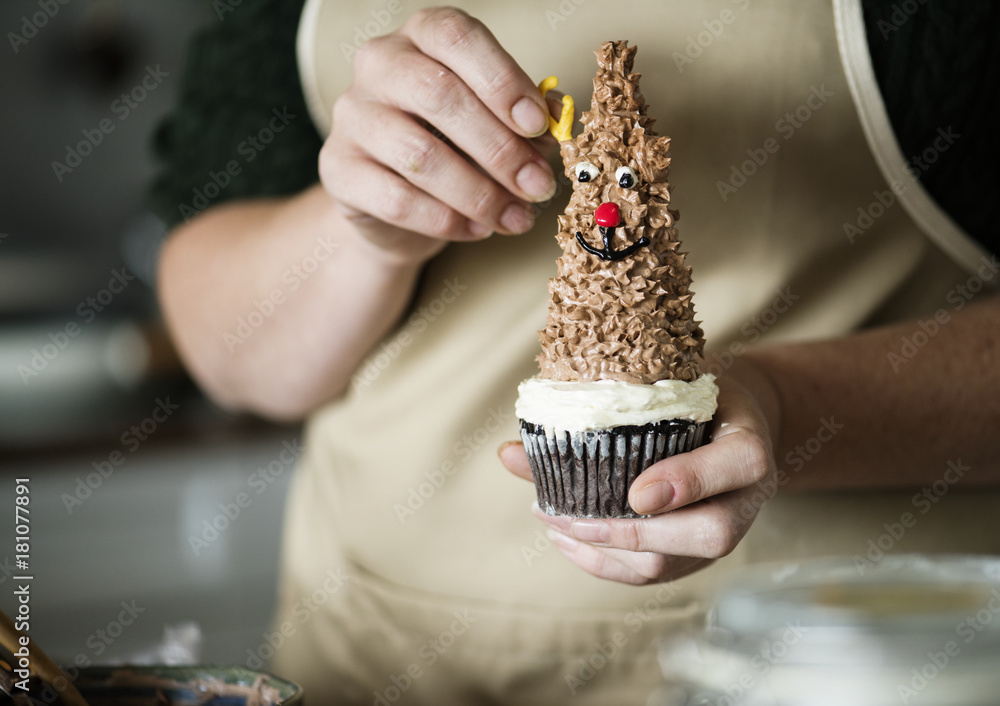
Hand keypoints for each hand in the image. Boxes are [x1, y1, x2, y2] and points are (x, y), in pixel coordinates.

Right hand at [320, 6, 557, 263]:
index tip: (539, 125)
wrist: (394, 203)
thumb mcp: (494, 123)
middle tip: (538, 187)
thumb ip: (525, 119)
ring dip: (479, 194)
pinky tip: (477, 230)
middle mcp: (379, 64)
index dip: (501, 80)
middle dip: (499, 148)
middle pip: (439, 96)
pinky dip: (446, 221)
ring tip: (515, 218)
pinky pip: (396, 199)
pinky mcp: (337, 169)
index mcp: (421, 36)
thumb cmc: (454, 147)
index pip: (456, 38)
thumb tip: (558, 123)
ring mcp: (352, 115)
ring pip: (420, 154)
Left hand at [499, 358, 782, 584]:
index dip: (689, 482)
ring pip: (672, 564)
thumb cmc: (687, 394)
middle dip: (632, 533)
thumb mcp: (662, 386)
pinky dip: (603, 563)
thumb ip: (600, 413)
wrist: (727, 418)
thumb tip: (506, 453)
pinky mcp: (692, 556)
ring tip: (552, 523)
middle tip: (568, 517)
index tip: (637, 493)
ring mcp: (721, 533)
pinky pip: (652, 576)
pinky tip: (566, 539)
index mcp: (750, 446)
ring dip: (606, 550)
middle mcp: (745, 498)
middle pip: (708, 534)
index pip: (737, 464)